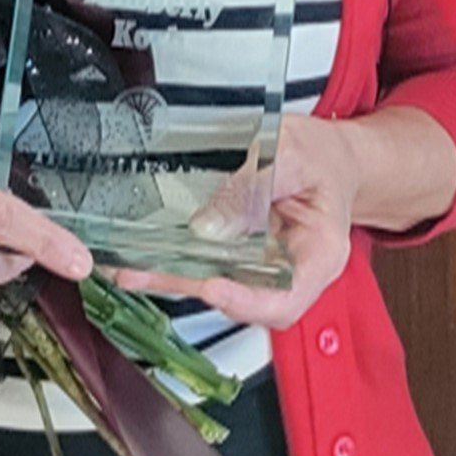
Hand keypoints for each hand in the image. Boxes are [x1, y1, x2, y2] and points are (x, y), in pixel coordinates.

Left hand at [105, 114, 359, 330]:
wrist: (327, 153)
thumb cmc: (321, 156)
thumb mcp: (292, 154)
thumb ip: (252, 186)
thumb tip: (206, 224)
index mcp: (318, 254)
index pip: (285, 299)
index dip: (246, 302)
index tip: (212, 287)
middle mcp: (287, 270)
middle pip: (239, 296)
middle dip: (187, 287)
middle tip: (142, 273)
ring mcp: (260, 266)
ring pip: (214, 283)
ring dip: (170, 276)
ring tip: (128, 267)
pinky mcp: (237, 254)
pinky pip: (206, 262)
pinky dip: (173, 260)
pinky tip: (140, 255)